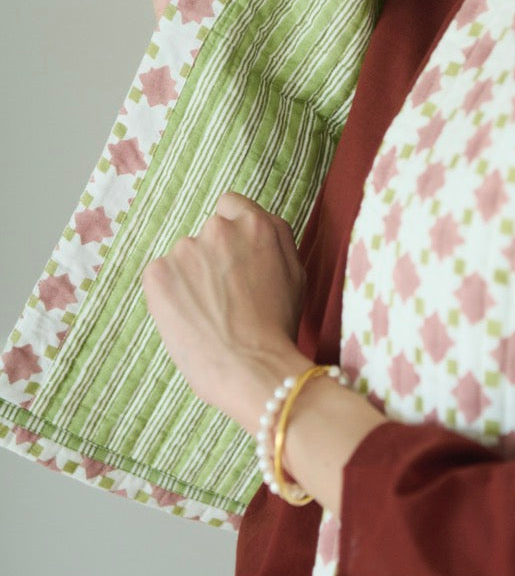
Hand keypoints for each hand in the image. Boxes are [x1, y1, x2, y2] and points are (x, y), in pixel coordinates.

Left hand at [141, 192, 306, 430]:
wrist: (253, 370)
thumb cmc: (279, 328)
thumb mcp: (296, 273)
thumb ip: (276, 238)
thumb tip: (257, 222)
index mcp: (255, 224)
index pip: (230, 205)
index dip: (232, 233)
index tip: (234, 258)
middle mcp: (218, 228)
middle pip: (206, 235)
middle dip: (212, 259)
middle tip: (226, 298)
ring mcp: (184, 250)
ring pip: (183, 259)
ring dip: (191, 279)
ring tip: (209, 316)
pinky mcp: (157, 274)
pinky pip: (161, 278)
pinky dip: (170, 296)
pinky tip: (190, 320)